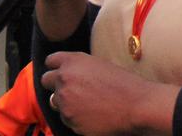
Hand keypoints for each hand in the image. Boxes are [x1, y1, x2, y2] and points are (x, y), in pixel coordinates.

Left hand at [41, 52, 176, 135]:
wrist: (135, 105)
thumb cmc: (123, 84)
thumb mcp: (100, 65)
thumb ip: (80, 67)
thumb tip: (70, 73)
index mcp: (73, 61)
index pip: (51, 61)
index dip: (56, 66)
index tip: (61, 71)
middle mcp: (64, 79)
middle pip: (46, 80)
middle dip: (55, 84)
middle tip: (70, 89)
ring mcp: (64, 100)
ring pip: (55, 101)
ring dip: (65, 102)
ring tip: (85, 103)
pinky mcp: (68, 119)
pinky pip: (65, 117)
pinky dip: (74, 116)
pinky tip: (90, 114)